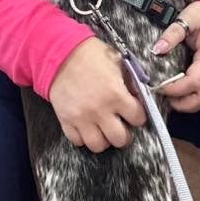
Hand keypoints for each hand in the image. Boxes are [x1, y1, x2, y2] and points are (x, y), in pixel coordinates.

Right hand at [48, 37, 146, 152]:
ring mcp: (81, 118)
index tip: (134, 113)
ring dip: (103, 139)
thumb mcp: (117, 63)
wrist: (60, 54)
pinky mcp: (65, 120)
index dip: (138, 116)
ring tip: (103, 129)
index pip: (138, 118)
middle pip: (119, 139)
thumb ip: (130, 82)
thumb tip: (139, 97)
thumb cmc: (91, 55)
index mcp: (116, 94)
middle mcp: (100, 110)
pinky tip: (86, 127)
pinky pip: (77, 141)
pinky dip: (83, 137)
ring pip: (98, 145)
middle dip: (123, 134)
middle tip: (120, 126)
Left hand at [151, 1, 199, 113]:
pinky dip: (195, 99)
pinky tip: (182, 96)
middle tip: (164, 98)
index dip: (176, 89)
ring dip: (190, 104)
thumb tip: (157, 49)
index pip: (194, 81)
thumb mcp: (189, 17)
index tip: (160, 87)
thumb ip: (173, 33)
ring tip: (171, 99)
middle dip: (183, 103)